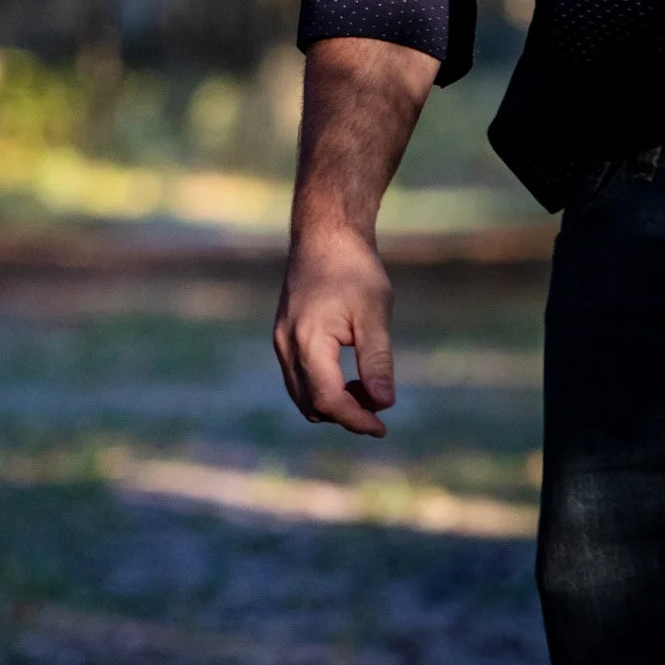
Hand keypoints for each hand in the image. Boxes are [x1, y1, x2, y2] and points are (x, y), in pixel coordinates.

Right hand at [273, 225, 395, 436]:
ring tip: (367, 387)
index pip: (328, 399)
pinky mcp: (283, 337)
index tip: (383, 429)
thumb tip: (384, 404)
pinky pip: (298, 379)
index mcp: (308, 341)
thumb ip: (377, 361)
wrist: (324, 235)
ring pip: (301, 395)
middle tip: (379, 404)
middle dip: (345, 414)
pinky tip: (348, 374)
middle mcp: (286, 346)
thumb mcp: (374, 315)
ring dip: (333, 403)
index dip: (356, 419)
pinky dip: (322, 388)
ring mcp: (281, 342)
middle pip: (311, 404)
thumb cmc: (354, 270)